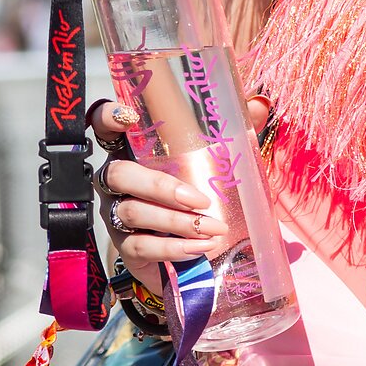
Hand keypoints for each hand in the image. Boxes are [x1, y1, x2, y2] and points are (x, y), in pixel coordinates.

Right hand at [89, 100, 230, 291]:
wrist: (184, 258)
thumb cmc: (193, 199)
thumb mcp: (211, 166)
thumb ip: (231, 136)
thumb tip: (259, 106)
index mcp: (134, 155)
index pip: (106, 130)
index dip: (107, 119)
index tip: (126, 117)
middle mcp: (117, 184)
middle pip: (118, 175)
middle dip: (158, 187)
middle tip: (199, 200)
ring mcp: (116, 215)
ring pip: (133, 212)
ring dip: (176, 222)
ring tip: (212, 228)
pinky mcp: (125, 248)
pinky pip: (141, 246)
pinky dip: (173, 247)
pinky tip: (200, 246)